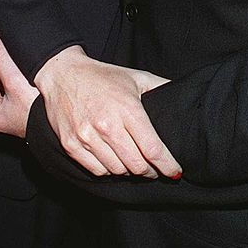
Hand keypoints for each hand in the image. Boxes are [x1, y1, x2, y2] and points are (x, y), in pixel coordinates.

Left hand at [0, 27, 39, 137]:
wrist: (69, 115)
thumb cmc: (42, 110)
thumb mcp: (15, 79)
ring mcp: (11, 109)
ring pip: (0, 81)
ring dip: (5, 66)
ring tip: (17, 56)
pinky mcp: (23, 104)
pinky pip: (12, 83)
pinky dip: (15, 72)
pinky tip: (25, 65)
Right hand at [33, 46, 180, 179]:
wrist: (63, 75)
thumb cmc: (103, 77)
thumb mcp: (136, 77)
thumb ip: (161, 87)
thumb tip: (183, 95)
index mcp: (128, 109)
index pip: (153, 148)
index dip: (167, 165)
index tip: (175, 172)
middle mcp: (108, 125)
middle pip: (137, 165)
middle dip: (151, 171)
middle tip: (156, 169)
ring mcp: (87, 137)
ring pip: (118, 171)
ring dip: (130, 172)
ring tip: (136, 164)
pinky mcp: (72, 145)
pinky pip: (97, 171)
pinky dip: (110, 171)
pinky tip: (115, 162)